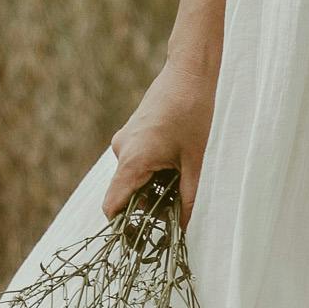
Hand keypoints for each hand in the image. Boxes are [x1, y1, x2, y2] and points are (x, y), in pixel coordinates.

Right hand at [102, 58, 215, 223]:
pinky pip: (136, 160)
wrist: (190, 71)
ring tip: (182, 175)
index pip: (112, 207)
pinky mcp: (132, 131)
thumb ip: (188, 199)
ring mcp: (125, 139)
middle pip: (125, 193)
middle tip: (177, 204)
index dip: (124, 226)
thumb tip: (184, 229)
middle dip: (147, 204)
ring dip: (152, 184)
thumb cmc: (195, 113)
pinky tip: (176, 159)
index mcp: (133, 160)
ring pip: (132, 176)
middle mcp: (122, 150)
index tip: (145, 235)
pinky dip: (152, 168)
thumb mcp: (196, 162)